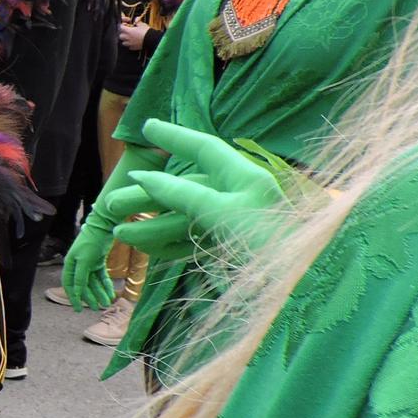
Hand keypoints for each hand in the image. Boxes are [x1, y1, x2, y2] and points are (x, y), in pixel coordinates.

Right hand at [62, 209, 118, 309]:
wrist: (103, 227)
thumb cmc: (90, 242)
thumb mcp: (84, 261)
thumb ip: (80, 277)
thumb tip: (77, 292)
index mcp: (70, 265)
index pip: (69, 285)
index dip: (73, 297)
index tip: (78, 309)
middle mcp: (78, 265)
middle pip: (83, 285)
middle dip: (90, 297)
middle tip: (95, 308)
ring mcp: (88, 264)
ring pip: (93, 282)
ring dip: (99, 292)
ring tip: (106, 303)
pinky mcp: (98, 261)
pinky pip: (101, 276)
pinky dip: (105, 285)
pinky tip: (110, 293)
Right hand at [107, 118, 288, 260]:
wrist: (305, 289)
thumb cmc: (271, 243)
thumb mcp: (223, 213)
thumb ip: (183, 195)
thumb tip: (143, 177)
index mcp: (246, 178)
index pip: (204, 149)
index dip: (174, 137)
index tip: (147, 128)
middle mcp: (241, 197)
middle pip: (186, 189)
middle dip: (148, 197)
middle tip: (112, 204)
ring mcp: (236, 225)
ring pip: (186, 219)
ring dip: (152, 226)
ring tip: (120, 234)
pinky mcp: (233, 251)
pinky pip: (195, 242)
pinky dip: (171, 246)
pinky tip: (148, 251)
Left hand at [118, 21, 146, 51]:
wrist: (151, 40)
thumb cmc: (146, 31)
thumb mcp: (142, 24)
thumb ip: (137, 21)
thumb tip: (136, 19)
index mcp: (128, 31)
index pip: (120, 27)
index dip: (122, 25)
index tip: (126, 24)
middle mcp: (127, 38)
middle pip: (120, 35)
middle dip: (123, 33)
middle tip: (128, 31)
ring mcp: (129, 43)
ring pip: (123, 42)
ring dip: (125, 39)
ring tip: (130, 37)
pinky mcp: (132, 48)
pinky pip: (129, 46)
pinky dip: (130, 44)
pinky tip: (134, 42)